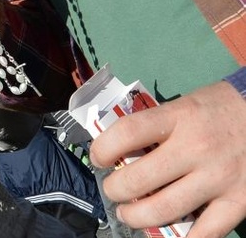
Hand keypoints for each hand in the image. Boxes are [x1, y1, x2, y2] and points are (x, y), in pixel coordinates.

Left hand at [90, 80, 245, 236]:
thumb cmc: (220, 108)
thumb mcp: (184, 105)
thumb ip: (156, 126)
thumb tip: (121, 151)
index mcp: (178, 117)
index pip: (127, 133)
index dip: (103, 149)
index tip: (99, 158)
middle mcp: (196, 147)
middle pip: (139, 179)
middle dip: (115, 190)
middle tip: (112, 190)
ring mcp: (219, 177)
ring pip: (164, 209)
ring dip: (136, 217)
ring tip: (129, 214)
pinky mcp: (240, 200)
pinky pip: (206, 232)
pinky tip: (165, 234)